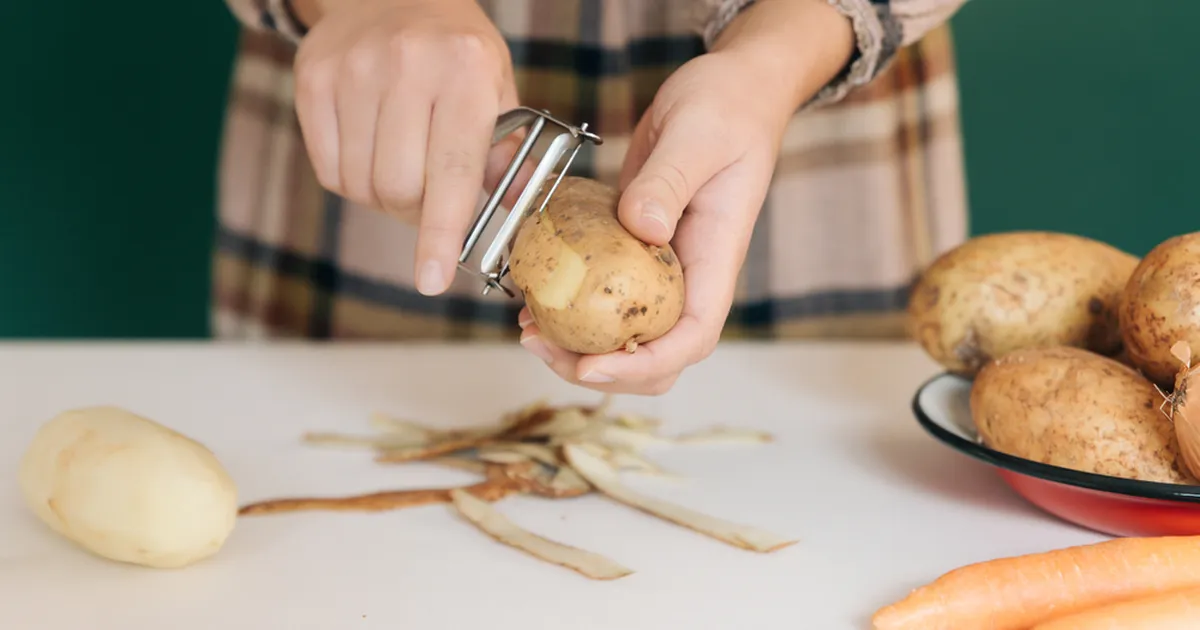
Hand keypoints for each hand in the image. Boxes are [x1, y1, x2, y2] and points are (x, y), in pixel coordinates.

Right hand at [291, 0, 517, 294]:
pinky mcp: (312, 79)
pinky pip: (328, 169)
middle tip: (430, 199)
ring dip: (383, 197)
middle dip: (416, 214)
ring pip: (360, 185)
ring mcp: (352, 70)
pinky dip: (351, 179)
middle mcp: (406, 66)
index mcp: (465, 71)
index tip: (432, 280)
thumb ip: (504, 154)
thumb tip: (513, 217)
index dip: (440, 234)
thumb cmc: (456, 52)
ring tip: (403, 163)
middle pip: (399, 189)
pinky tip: (371, 148)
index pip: (451, 173)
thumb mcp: (496, 88)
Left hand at [517, 50, 792, 394]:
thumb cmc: (727, 108)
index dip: (643, 365)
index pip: (691, 338)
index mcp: (715, 259)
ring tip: (527, 330)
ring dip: (577, 346)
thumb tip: (640, 229)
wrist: (732, 88)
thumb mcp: (698, 137)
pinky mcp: (632, 248)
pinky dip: (570, 307)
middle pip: (656, 356)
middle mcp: (690, 275)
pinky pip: (604, 297)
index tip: (591, 364)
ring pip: (626, 335)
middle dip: (599, 369)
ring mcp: (660, 267)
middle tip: (540, 343)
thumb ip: (669, 182)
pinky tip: (532, 294)